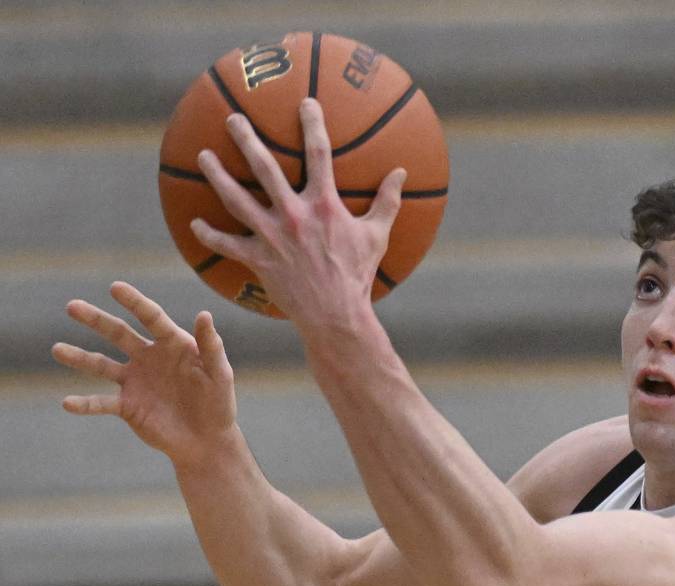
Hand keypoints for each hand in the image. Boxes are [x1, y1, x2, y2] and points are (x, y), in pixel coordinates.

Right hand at [52, 282, 237, 464]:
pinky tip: (67, 403)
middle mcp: (149, 358)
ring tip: (57, 349)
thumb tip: (204, 313)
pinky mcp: (127, 407)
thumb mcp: (219, 374)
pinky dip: (84, 404)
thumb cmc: (219, 403)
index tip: (115, 287)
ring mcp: (135, 381)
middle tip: (72, 306)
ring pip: (102, 365)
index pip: (151, 317)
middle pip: (118, 333)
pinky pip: (101, 403)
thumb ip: (211, 346)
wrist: (207, 440)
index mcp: (172, 344)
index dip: (134, 302)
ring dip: (79, 357)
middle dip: (96, 320)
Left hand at [190, 98, 405, 328]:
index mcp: (324, 205)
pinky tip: (194, 223)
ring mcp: (272, 236)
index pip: (319, 154)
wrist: (335, 315)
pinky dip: (209, 234)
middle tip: (232, 119)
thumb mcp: (377, 236)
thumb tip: (401, 173)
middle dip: (246, 139)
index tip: (305, 102)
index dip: (312, 124)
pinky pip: (227, 244)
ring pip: (237, 199)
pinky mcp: (258, 259)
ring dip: (217, 176)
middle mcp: (294, 215)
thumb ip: (388, 201)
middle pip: (264, 167)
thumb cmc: (357, 276)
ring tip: (203, 156)